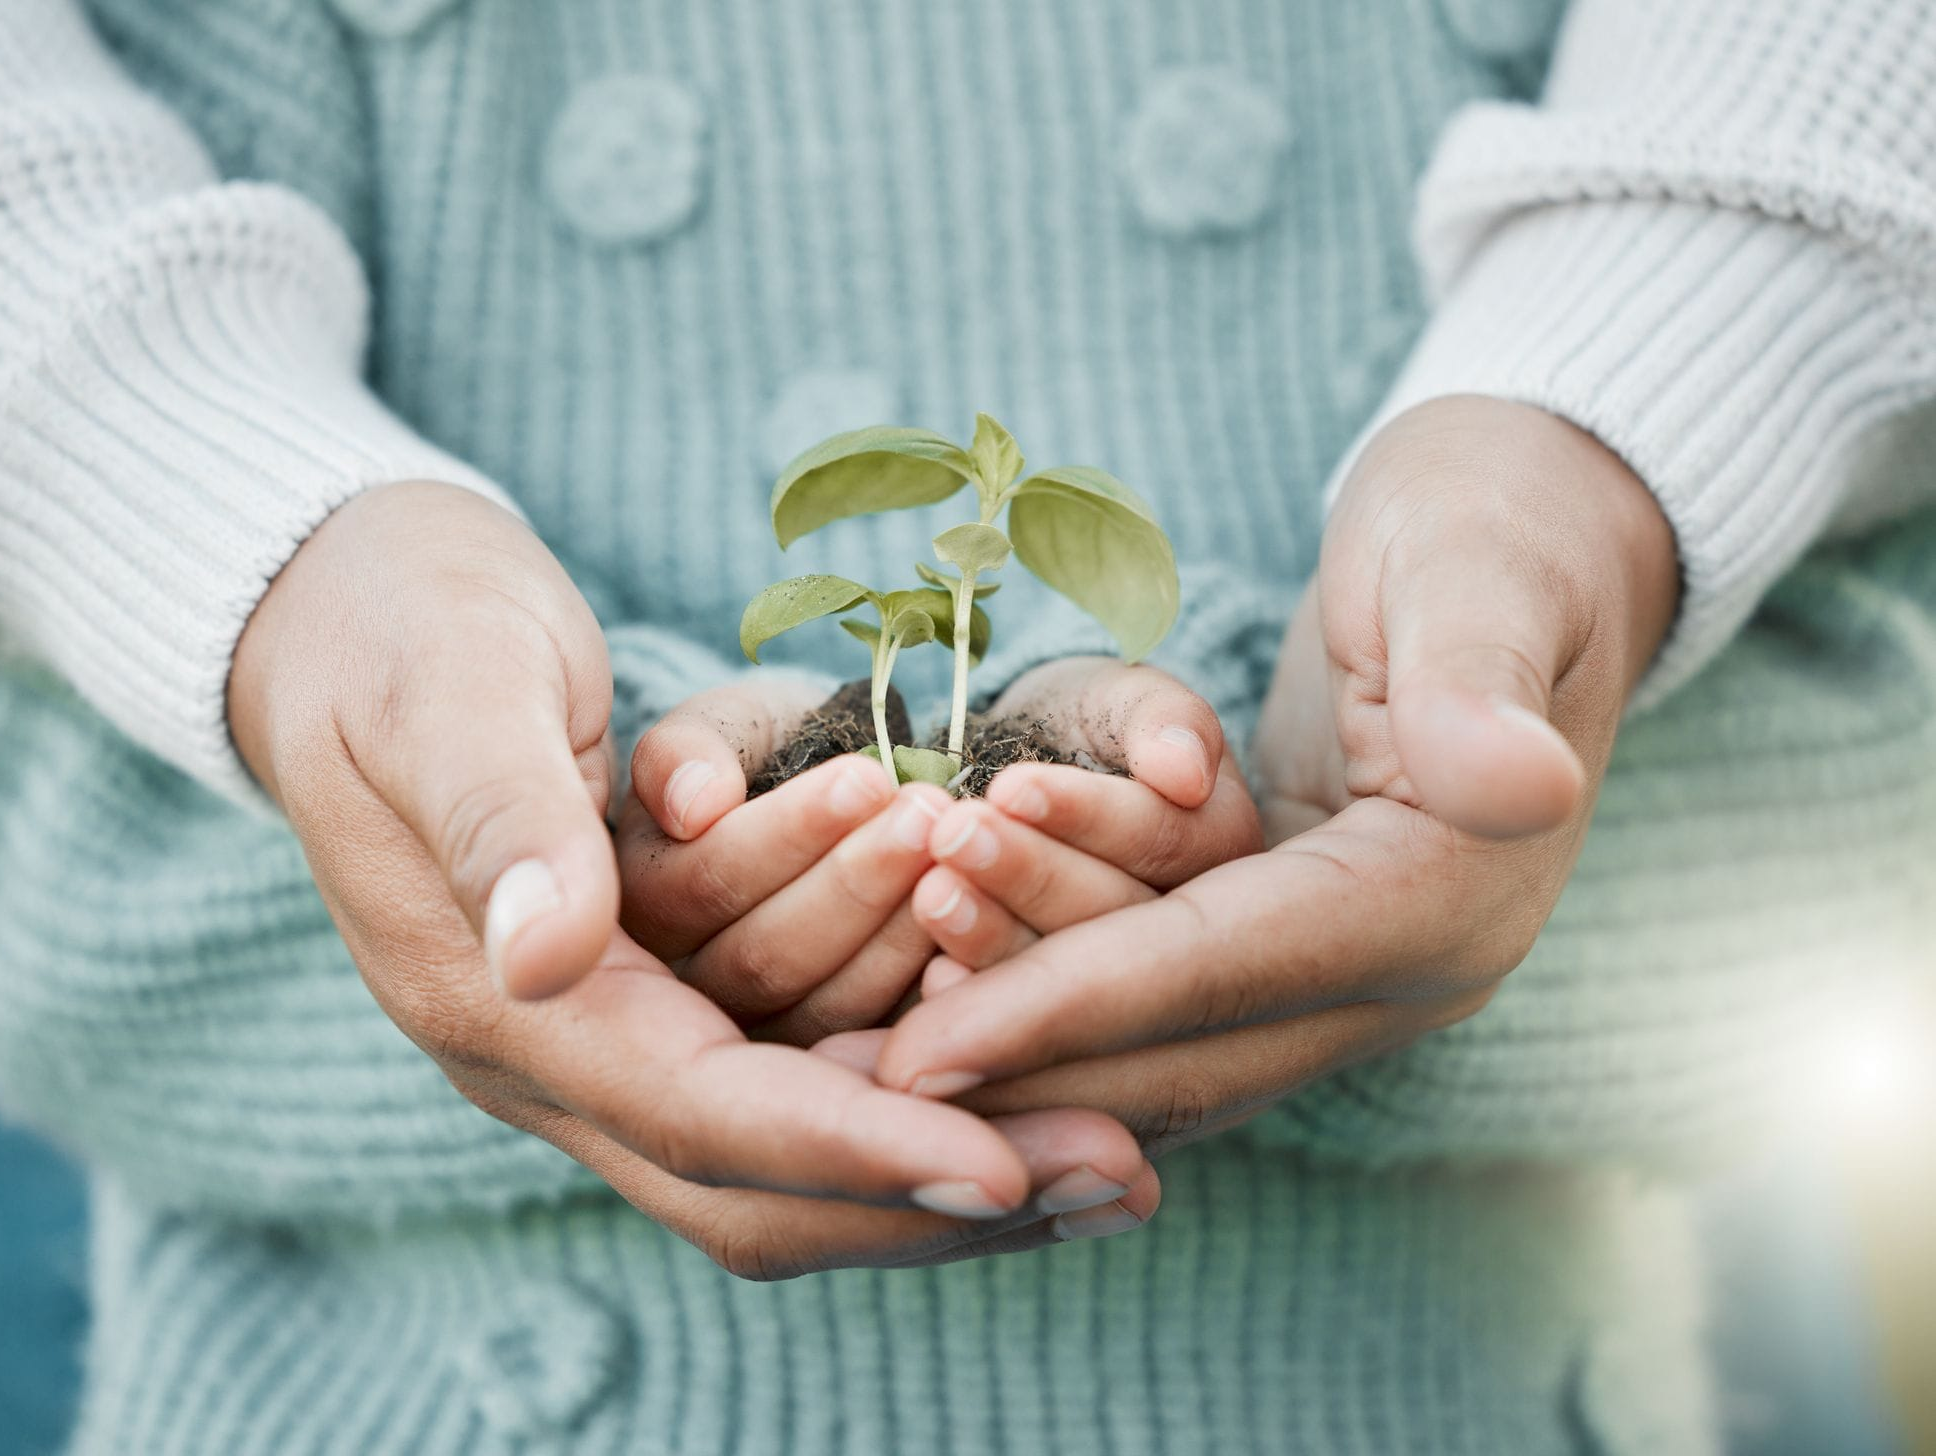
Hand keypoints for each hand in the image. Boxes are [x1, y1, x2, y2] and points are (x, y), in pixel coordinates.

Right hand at [230, 482, 1151, 1267]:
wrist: (349, 612)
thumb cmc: (399, 625)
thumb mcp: (443, 690)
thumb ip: (497, 820)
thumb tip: (542, 960)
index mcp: (497, 1008)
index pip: (701, 1115)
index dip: (852, 1146)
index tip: (1004, 1167)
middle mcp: (555, 1057)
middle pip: (765, 1180)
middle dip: (937, 1187)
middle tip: (1121, 1178)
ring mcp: (607, 1036)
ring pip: (794, 1145)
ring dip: (946, 1128)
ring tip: (1107, 1117)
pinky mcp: (656, 996)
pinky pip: (796, 1069)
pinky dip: (910, 1072)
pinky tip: (1023, 1061)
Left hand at [863, 397, 1679, 1149]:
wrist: (1531, 529)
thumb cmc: (1495, 522)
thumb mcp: (1483, 573)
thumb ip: (1481, 680)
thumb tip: (1520, 782)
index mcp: (1455, 896)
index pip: (1228, 967)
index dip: (1071, 1005)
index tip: (922, 1051)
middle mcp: (1410, 967)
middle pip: (1181, 1041)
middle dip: (1017, 1034)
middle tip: (856, 1042)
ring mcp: (1357, 966)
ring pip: (1160, 1036)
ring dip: (1020, 1013)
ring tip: (884, 971)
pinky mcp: (1300, 940)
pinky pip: (1161, 996)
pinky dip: (1055, 991)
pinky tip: (942, 964)